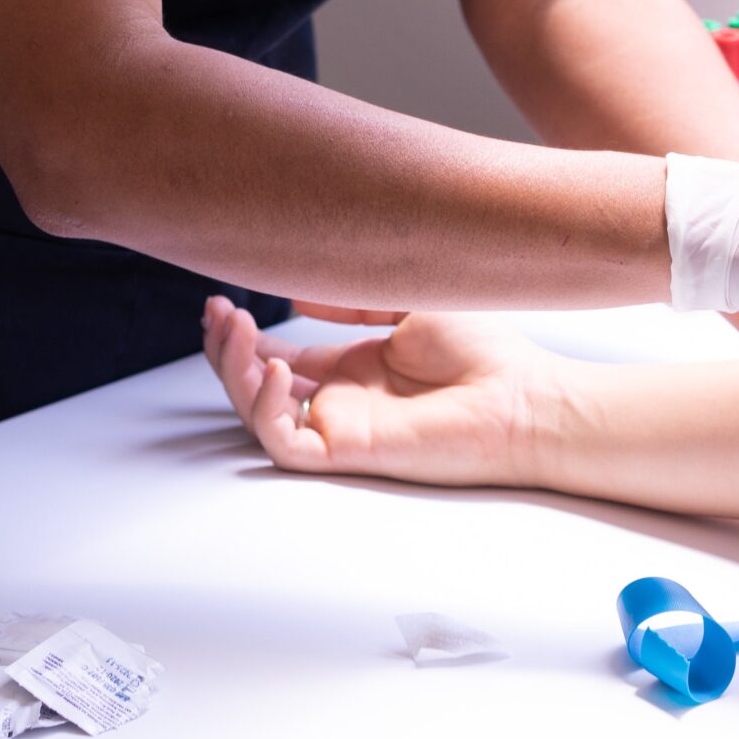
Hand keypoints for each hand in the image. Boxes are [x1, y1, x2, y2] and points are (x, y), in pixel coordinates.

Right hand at [201, 296, 548, 484]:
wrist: (524, 397)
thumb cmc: (485, 353)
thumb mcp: (410, 301)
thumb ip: (355, 297)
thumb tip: (299, 287)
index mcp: (356, 369)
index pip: (283, 356)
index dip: (248, 334)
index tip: (226, 300)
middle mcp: (342, 400)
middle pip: (258, 384)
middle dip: (226, 350)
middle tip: (215, 312)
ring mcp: (342, 426)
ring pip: (259, 413)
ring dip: (233, 372)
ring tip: (232, 328)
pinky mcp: (348, 451)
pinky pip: (286, 442)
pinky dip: (265, 409)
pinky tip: (272, 367)